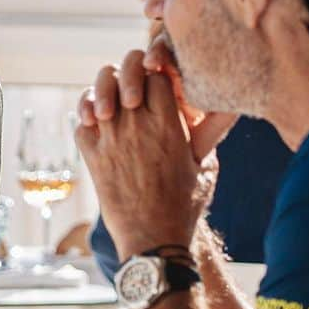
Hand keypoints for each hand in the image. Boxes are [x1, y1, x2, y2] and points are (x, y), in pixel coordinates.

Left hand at [75, 49, 234, 258]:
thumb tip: (228, 106)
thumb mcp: (206, 164)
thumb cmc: (184, 205)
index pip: (158, 71)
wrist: (152, 239)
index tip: (161, 79)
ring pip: (100, 88)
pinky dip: (87, 111)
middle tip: (137, 83)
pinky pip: (81, 118)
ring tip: (117, 99)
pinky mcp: (92, 155)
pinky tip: (98, 118)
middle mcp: (136, 125)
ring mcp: (110, 138)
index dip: (160, 69)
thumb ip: (209, 131)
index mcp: (168, 124)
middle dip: (133, 68)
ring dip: (107, 86)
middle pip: (128, 70)